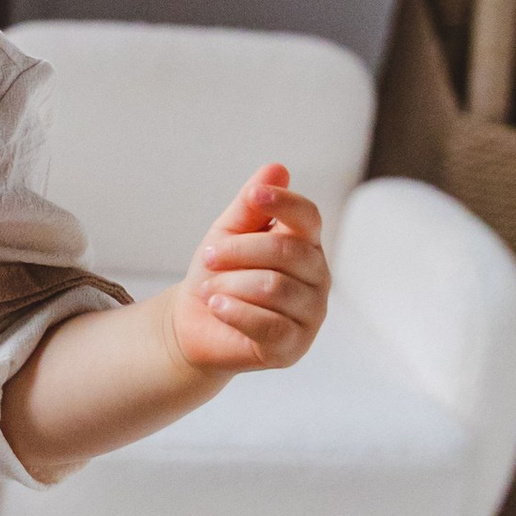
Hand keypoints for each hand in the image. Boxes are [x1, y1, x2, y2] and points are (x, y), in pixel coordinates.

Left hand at [168, 162, 328, 375]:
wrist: (197, 322)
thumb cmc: (218, 272)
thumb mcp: (227, 232)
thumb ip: (250, 204)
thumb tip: (276, 168)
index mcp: (306, 244)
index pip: (308, 217)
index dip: (284, 203)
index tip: (254, 197)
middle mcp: (318, 277)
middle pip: (286, 250)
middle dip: (237, 251)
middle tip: (207, 256)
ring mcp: (311, 314)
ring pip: (274, 287)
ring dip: (230, 285)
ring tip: (210, 289)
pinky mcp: (295, 347)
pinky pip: (268, 324)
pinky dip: (235, 312)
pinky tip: (216, 306)